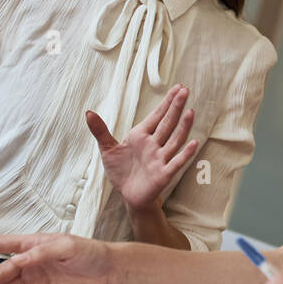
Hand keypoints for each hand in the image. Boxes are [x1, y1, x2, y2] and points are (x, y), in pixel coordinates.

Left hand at [85, 84, 198, 208]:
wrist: (128, 196)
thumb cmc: (121, 171)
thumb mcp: (107, 149)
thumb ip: (100, 131)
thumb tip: (88, 112)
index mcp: (141, 136)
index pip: (156, 116)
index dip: (166, 102)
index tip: (177, 87)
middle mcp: (153, 145)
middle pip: (167, 123)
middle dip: (175, 107)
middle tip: (185, 90)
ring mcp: (160, 159)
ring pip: (174, 140)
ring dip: (182, 127)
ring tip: (190, 111)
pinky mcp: (163, 174)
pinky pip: (176, 163)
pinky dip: (185, 154)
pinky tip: (194, 143)